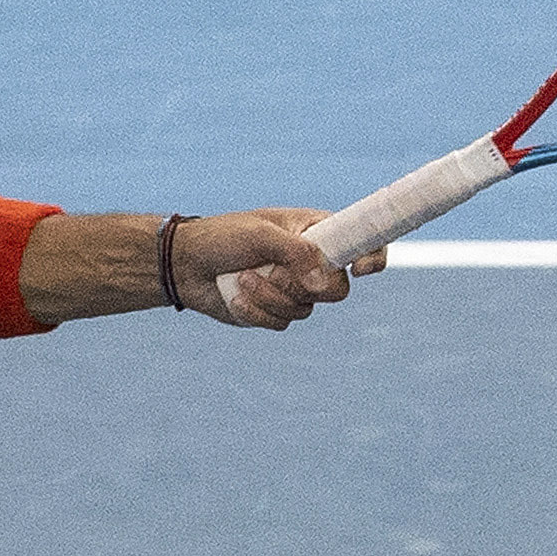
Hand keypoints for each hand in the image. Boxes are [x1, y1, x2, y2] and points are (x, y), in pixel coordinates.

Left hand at [173, 208, 350, 332]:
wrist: (184, 265)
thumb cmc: (222, 238)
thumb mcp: (260, 236)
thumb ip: (296, 254)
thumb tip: (324, 284)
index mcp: (315, 232)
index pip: (360, 242)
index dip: (372, 256)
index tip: (360, 269)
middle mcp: (311, 261)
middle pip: (338, 289)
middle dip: (302, 287)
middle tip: (275, 274)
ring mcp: (294, 289)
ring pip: (305, 310)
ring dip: (270, 298)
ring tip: (243, 278)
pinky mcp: (275, 311)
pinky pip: (282, 323)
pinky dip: (257, 312)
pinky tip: (236, 296)